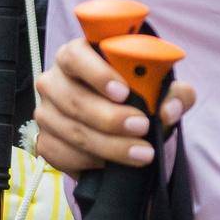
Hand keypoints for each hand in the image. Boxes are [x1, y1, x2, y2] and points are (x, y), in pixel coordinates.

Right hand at [33, 33, 195, 173]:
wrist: (122, 129)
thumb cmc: (138, 98)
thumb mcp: (162, 91)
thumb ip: (175, 94)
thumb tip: (169, 111)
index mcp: (77, 55)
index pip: (75, 55)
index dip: (97, 73)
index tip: (124, 92)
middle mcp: (54, 80)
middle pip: (73, 98)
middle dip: (110, 118)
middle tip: (141, 127)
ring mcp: (46, 112)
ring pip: (70, 130)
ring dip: (108, 145)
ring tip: (141, 153)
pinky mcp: (44, 140)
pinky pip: (60, 154)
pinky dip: (88, 162)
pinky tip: (111, 165)